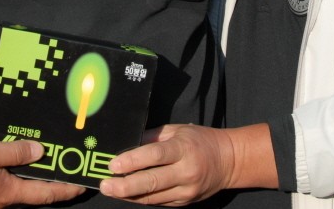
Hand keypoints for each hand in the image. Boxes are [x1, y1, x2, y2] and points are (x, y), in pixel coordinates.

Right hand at [0, 91, 83, 208]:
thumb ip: (16, 152)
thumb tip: (41, 153)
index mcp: (8, 193)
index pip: (46, 194)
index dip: (66, 190)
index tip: (83, 187)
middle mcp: (1, 203)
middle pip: (33, 196)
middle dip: (52, 187)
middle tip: (69, 176)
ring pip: (17, 193)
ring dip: (33, 183)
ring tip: (45, 169)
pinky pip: (3, 190)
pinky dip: (15, 181)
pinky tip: (13, 168)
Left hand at [98, 124, 235, 205]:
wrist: (228, 161)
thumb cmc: (199, 141)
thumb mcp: (177, 131)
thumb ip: (152, 138)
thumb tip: (125, 145)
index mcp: (184, 148)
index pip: (155, 155)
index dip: (132, 160)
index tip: (113, 165)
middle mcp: (186, 171)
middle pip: (151, 181)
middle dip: (125, 185)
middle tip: (105, 185)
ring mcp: (186, 190)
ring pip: (152, 196)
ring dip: (128, 194)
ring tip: (110, 190)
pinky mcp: (184, 202)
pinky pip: (158, 202)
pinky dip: (141, 198)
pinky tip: (127, 194)